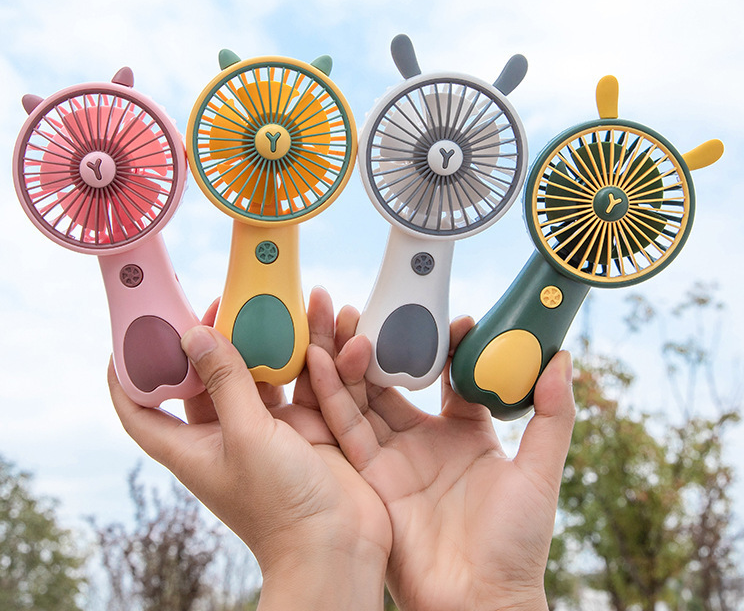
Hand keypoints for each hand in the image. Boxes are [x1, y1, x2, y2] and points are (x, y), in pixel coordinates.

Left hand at [108, 287, 390, 610]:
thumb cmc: (282, 507)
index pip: (141, 410)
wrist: (341, 546)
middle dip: (202, 342)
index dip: (127, 375)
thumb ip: (225, 381)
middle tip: (211, 303)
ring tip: (261, 306)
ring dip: (255, 343)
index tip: (128, 335)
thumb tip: (192, 335)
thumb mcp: (246, 437)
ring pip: (250, 374)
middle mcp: (224, 435)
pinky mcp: (301, 425)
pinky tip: (303, 329)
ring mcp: (264, 430)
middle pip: (200, 381)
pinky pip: (292, 381)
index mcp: (192, 447)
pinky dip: (296, 357)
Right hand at [307, 313, 574, 610]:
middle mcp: (421, 440)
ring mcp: (391, 457)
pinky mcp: (367, 476)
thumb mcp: (540, 472)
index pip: (446, 376)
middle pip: (393, 380)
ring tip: (335, 315)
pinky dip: (330, 392)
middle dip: (377, 341)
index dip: (442, 344)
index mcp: (463, 434)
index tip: (444, 317)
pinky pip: (345, 427)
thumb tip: (562, 358)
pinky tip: (320, 357)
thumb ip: (552, 415)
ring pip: (361, 395)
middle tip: (368, 302)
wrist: (479, 603)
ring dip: (345, 357)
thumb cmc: (516, 546)